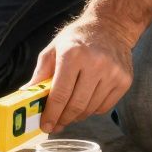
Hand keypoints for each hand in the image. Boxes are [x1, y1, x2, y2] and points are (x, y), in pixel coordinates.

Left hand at [30, 16, 135, 133]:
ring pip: (90, 109)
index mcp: (73, 55)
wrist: (111, 26)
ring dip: (76, 116)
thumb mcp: (53, 49)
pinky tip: (85, 102)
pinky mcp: (124, 80)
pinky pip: (104, 107)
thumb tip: (26, 95)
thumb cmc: (77, 38)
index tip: (46, 126)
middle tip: (55, 125)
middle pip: (76, 105)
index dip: (51, 114)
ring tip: (68, 114)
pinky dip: (92, 110)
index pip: (60, 94)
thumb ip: (40, 74)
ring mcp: (113, 73)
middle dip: (63, 119)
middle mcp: (95, 63)